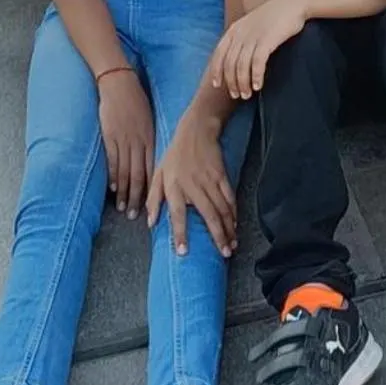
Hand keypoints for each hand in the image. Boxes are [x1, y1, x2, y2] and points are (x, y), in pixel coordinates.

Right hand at [96, 68, 153, 217]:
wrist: (120, 85)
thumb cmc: (135, 102)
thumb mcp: (148, 121)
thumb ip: (149, 141)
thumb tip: (150, 161)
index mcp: (151, 138)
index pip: (153, 169)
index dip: (153, 189)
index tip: (152, 204)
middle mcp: (140, 142)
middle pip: (140, 175)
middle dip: (139, 197)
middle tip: (137, 215)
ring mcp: (124, 140)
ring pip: (127, 172)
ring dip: (125, 192)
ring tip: (124, 208)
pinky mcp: (110, 137)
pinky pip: (113, 161)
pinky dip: (114, 177)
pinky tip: (114, 189)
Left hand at [146, 112, 235, 256]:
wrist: (196, 130)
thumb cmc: (175, 155)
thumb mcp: (158, 173)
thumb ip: (153, 198)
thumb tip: (149, 223)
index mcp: (173, 186)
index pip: (176, 214)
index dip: (180, 233)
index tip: (184, 251)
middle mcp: (192, 185)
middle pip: (207, 214)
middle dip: (217, 236)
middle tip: (224, 254)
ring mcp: (209, 180)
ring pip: (222, 208)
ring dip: (229, 228)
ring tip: (232, 245)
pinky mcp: (222, 175)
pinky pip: (230, 197)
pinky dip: (234, 212)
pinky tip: (236, 224)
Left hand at [209, 0, 307, 99]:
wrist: (292, 4)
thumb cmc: (273, 16)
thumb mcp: (251, 25)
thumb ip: (242, 38)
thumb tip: (236, 59)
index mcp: (234, 30)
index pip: (218, 54)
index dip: (216, 71)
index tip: (218, 85)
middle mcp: (240, 34)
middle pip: (229, 64)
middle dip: (232, 82)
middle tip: (238, 95)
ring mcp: (253, 37)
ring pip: (241, 66)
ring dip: (243, 83)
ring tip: (248, 94)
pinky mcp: (267, 40)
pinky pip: (257, 63)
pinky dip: (256, 76)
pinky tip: (258, 86)